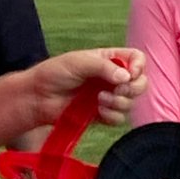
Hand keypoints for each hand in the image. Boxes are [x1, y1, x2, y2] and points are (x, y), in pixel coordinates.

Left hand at [30, 49, 145, 125]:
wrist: (38, 97)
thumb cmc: (55, 73)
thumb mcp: (79, 62)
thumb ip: (103, 67)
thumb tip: (126, 77)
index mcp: (109, 59)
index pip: (137, 59)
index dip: (139, 66)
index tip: (130, 73)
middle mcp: (112, 78)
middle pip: (140, 83)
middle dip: (133, 88)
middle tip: (117, 89)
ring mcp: (108, 97)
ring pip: (131, 102)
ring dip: (119, 102)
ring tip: (100, 99)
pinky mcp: (102, 115)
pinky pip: (119, 119)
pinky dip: (112, 116)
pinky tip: (97, 111)